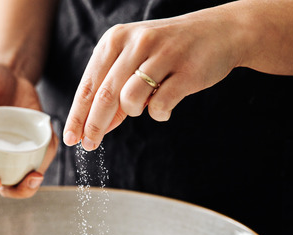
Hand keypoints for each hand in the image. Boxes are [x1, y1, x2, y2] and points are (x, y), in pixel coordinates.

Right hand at [0, 62, 57, 197]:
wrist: (10, 74)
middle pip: (4, 188)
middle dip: (17, 191)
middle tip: (30, 179)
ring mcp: (15, 153)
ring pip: (25, 179)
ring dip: (34, 182)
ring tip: (39, 172)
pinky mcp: (34, 145)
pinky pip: (42, 157)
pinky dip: (49, 154)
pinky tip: (51, 140)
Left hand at [62, 8, 245, 149]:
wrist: (221, 32)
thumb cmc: (171, 50)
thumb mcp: (135, 60)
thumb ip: (115, 90)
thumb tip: (95, 127)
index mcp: (116, 39)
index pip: (89, 85)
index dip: (77, 115)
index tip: (71, 138)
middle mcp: (136, 43)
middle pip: (104, 96)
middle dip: (94, 126)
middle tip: (89, 145)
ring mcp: (162, 55)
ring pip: (130, 100)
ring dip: (133, 112)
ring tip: (146, 104)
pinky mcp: (186, 71)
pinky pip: (160, 106)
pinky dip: (158, 113)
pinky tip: (165, 105)